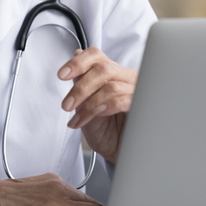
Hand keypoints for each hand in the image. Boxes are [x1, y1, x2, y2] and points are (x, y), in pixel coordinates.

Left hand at [58, 47, 136, 164]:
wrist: (118, 152)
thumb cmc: (104, 129)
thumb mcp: (85, 104)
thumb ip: (81, 80)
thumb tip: (76, 53)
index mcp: (110, 73)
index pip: (96, 55)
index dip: (78, 62)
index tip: (62, 75)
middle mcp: (125, 77)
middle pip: (103, 69)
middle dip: (80, 88)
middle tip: (67, 105)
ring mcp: (137, 91)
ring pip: (111, 86)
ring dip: (89, 104)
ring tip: (78, 119)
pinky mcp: (144, 106)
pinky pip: (123, 100)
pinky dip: (105, 107)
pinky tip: (96, 116)